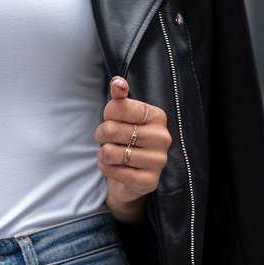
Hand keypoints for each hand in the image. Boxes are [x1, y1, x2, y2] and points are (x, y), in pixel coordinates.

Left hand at [95, 77, 171, 222]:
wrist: (130, 175)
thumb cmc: (125, 140)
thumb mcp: (122, 116)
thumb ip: (120, 98)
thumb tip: (118, 83)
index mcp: (158, 116)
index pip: (119, 106)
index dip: (107, 114)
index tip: (112, 120)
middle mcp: (163, 137)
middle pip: (111, 129)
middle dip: (101, 135)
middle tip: (106, 140)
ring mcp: (158, 160)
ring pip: (110, 152)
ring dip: (103, 154)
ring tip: (111, 154)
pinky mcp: (149, 181)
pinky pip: (114, 171)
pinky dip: (106, 168)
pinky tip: (112, 167)